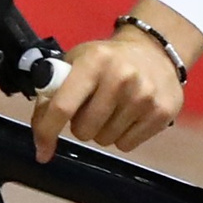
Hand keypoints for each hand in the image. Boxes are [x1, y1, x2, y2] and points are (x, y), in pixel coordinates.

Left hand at [29, 22, 189, 161]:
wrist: (154, 51)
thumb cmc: (106, 60)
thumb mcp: (76, 62)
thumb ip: (53, 90)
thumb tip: (41, 126)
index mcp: (93, 62)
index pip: (63, 106)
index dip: (47, 132)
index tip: (41, 152)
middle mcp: (120, 77)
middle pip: (84, 131)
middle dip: (81, 126)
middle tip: (90, 109)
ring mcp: (144, 96)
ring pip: (105, 141)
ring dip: (103, 131)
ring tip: (112, 109)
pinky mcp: (161, 112)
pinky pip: (127, 145)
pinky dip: (123, 136)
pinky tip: (129, 114)